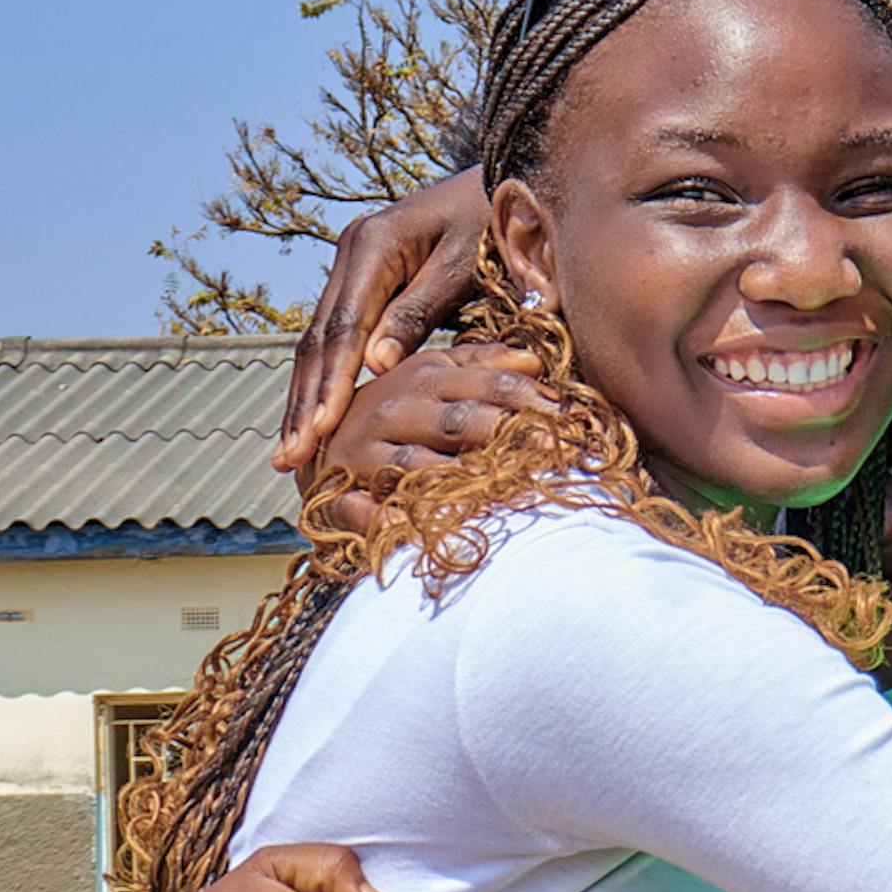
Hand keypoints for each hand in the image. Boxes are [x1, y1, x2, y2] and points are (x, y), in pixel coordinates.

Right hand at [273, 170, 491, 472]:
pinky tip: (314, 421)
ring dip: (304, 399)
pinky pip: (335, 339)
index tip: (321, 429)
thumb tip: (374, 365)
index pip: (344, 326)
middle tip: (289, 457)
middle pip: (318, 338)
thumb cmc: (497, 226)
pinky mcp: (364, 281)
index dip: (331, 382)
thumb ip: (420, 312)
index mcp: (374, 245)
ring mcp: (353, 266)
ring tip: (289, 453)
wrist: (508, 188)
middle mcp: (352, 253)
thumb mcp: (464, 268)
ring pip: (318, 342)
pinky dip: (324, 382)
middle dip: (303, 402)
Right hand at [309, 340, 553, 531]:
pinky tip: (428, 529)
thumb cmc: (397, 413)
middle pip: (462, 421)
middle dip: (509, 437)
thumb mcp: (438, 379)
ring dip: (463, 483)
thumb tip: (534, 362)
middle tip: (553, 452)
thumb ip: (484, 368)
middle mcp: (394, 406)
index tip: (574, 421)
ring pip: (421, 466)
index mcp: (425, 375)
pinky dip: (396, 520)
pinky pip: (374, 508)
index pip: (489, 385)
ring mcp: (365, 448)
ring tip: (507, 496)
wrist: (317, 445)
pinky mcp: (341, 489)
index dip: (533, 401)